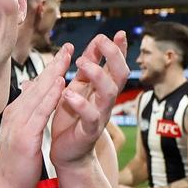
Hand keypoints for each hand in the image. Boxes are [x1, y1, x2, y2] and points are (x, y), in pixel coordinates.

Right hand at [0, 44, 72, 187]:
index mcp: (14, 114)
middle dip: (54, 65)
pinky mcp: (25, 136)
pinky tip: (61, 83)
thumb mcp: (19, 138)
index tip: (63, 56)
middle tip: (68, 47)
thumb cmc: (14, 167)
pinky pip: (40, 111)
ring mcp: (18, 124)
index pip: (34, 88)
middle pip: (37, 85)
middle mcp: (14, 114)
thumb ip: (26, 120)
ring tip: (68, 57)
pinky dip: (51, 95)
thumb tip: (32, 107)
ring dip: (54, 74)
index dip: (50, 70)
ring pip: (39, 94)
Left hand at [50, 31, 129, 168]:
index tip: (119, 33)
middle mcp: (105, 101)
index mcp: (101, 90)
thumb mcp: (77, 89)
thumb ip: (85, 71)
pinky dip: (81, 104)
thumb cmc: (70, 121)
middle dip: (114, 56)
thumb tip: (94, 44)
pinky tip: (69, 94)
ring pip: (109, 93)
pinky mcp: (89, 131)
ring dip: (98, 75)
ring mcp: (100, 116)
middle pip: (120, 75)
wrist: (67, 154)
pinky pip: (91, 117)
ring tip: (81, 64)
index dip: (119, 50)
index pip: (115, 65)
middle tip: (101, 41)